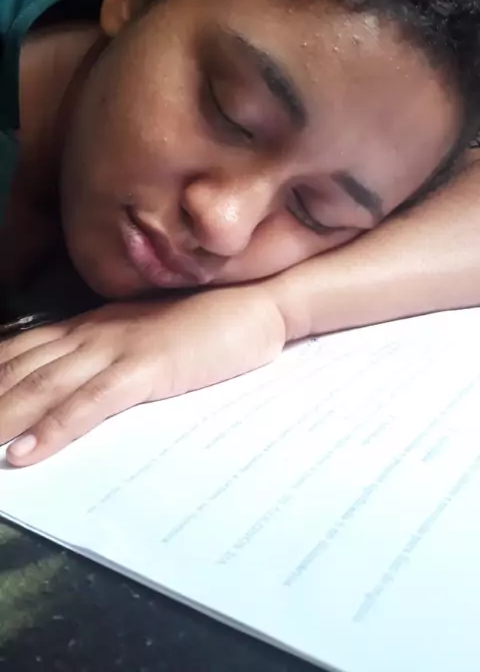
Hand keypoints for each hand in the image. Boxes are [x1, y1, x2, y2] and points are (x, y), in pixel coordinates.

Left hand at [0, 285, 285, 465]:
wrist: (255, 301)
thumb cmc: (204, 322)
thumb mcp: (142, 336)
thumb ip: (106, 353)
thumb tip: (73, 380)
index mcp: (89, 326)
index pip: (19, 352)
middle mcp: (92, 333)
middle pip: (18, 371)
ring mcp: (118, 348)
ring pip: (42, 388)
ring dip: (0, 419)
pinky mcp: (148, 367)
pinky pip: (92, 402)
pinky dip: (54, 428)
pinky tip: (25, 454)